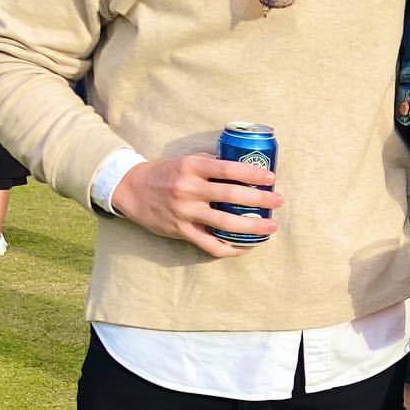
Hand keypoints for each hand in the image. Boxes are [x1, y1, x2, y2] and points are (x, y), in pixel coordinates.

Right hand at [110, 153, 280, 257]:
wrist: (131, 189)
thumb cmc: (164, 173)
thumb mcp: (185, 160)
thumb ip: (209, 163)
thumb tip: (241, 166)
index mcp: (191, 167)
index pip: (228, 169)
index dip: (252, 173)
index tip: (271, 178)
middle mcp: (188, 189)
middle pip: (231, 196)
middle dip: (260, 200)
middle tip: (278, 201)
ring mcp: (184, 212)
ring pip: (224, 224)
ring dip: (252, 227)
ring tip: (271, 228)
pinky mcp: (180, 231)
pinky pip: (210, 245)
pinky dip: (230, 249)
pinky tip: (245, 247)